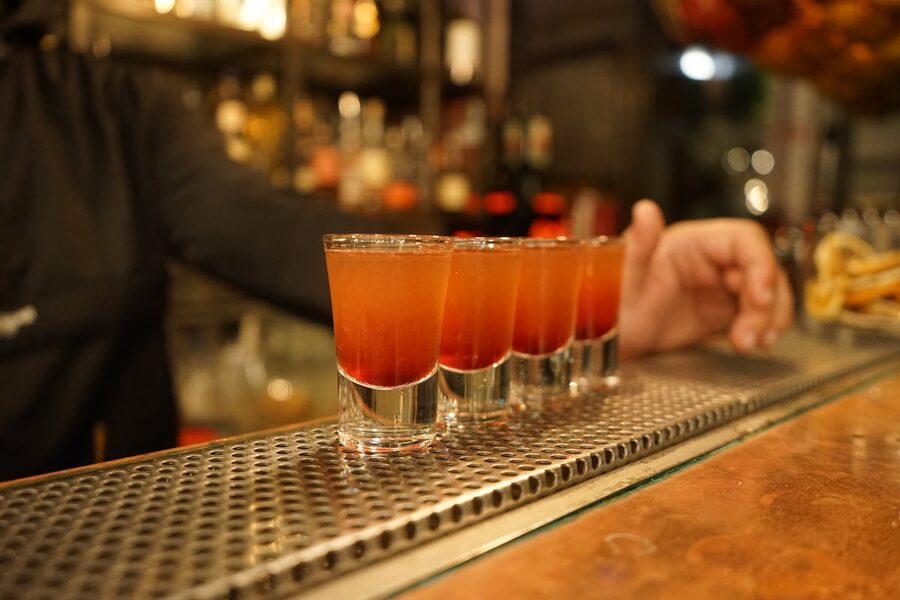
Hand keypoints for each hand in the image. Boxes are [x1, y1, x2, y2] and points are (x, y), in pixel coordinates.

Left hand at [618, 200, 793, 357]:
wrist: (606, 342)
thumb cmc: (609, 305)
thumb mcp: (622, 280)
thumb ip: (638, 247)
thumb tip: (645, 210)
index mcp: (690, 243)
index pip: (743, 240)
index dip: (761, 265)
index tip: (760, 297)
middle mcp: (710, 261)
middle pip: (762, 270)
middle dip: (765, 304)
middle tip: (749, 337)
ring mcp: (719, 287)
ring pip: (767, 293)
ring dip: (769, 318)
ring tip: (751, 344)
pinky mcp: (722, 313)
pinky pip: (756, 315)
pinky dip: (763, 329)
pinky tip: (753, 344)